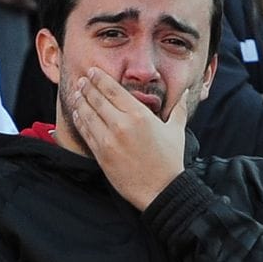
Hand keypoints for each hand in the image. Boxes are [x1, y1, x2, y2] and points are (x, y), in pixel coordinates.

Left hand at [70, 67, 187, 210]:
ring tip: (76, 92)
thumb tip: (186, 91)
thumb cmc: (170, 160)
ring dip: (80, 101)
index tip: (93, 71)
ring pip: (88, 114)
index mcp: (140, 115)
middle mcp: (121, 124)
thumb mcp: (176, 130)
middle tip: (81, 79)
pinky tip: (78, 112)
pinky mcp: (100, 154)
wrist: (161, 189)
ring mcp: (108, 140)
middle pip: (97, 99)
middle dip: (87, 86)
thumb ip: (178, 108)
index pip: (114, 90)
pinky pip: (86, 132)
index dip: (100, 79)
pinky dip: (80, 120)